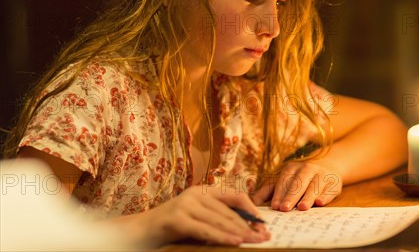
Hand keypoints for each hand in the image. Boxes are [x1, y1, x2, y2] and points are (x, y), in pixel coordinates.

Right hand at [138, 185, 269, 245]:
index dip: (251, 210)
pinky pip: (205, 230)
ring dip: (240, 232)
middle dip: (250, 225)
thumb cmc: (170, 230)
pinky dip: (222, 237)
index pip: (235, 197)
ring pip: (220, 220)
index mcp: (203, 191)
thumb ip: (216, 219)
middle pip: (230, 211)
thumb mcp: (197, 220)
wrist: (138, 232)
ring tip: (255, 241)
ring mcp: (186, 204)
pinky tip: (235, 242)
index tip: (264, 223)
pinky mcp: (177, 219)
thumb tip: (246, 230)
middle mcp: (196, 194)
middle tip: (265, 237)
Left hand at [252, 160, 342, 211]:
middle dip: (291, 196)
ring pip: (314, 186)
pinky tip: (320, 202)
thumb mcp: (283, 181)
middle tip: (285, 208)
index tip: (275, 206)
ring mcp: (322, 174)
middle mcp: (307, 169)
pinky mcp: (334, 182)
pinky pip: (330, 189)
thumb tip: (250, 202)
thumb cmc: (299, 178)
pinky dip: (325, 196)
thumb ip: (267, 191)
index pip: (284, 180)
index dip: (280, 193)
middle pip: (299, 182)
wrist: (327, 166)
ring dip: (308, 197)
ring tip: (303, 208)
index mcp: (292, 168)